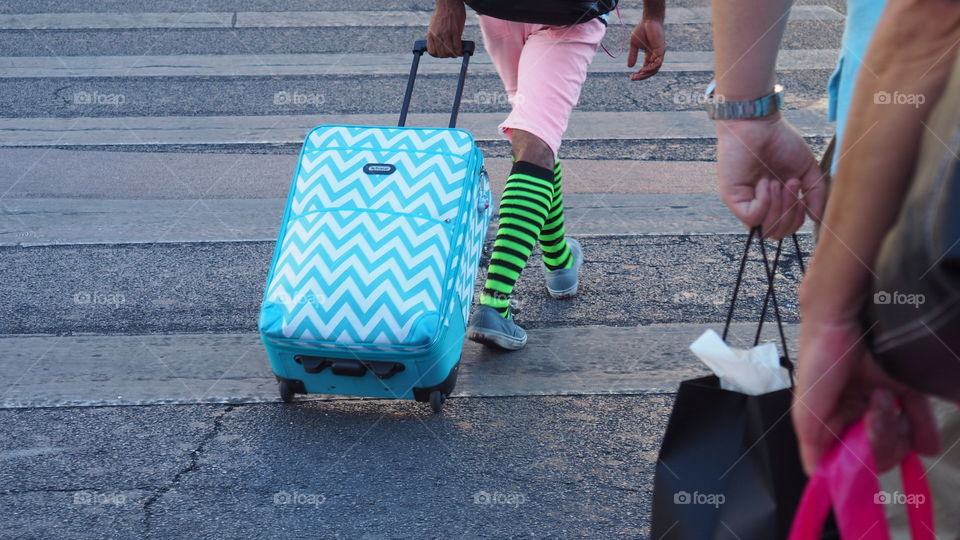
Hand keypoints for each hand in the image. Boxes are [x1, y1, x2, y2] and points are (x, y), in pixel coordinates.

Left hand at [427, 0, 465, 57]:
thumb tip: (440, 44)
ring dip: (454, 54)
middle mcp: (437, 35)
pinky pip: (457, 46)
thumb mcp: (434, 25)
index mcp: (431, 34)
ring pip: (449, 52)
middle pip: (442, 54)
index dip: (438, 55)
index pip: (432, 51)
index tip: (443, 54)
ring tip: (457, 52)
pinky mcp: (455, 31)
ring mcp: (446, 34)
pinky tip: (461, 51)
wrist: (448, 3)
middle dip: (447, 56)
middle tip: (452, 53)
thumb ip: (436, 35)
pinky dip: (459, 51)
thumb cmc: (443, 13)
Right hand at [627, 17, 664, 80]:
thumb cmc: (642, 30)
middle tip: (633, 78)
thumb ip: (632, 55)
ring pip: (655, 69)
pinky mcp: (661, 50)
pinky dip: (651, 67)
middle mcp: (655, 56)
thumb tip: (629, 67)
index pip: (646, 68)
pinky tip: (644, 69)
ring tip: (638, 75)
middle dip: (642, 76)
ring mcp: (659, 54)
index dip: (639, 74)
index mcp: (649, 55)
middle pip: (651, 71)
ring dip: (646, 73)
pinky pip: (657, 62)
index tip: (631, 77)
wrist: (649, 20)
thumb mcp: (634, 45)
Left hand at [716, 114, 825, 238]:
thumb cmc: (780, 141)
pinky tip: (764, 183)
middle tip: (789, 184)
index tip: (800, 189)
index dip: (798, 218)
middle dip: (790, 213)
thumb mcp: (806, 170)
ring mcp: (745, 203)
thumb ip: (815, 194)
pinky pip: (752, 217)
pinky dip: (765, 202)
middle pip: (777, 233)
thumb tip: (818, 218)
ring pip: (765, 230)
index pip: (786, 228)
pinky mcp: (733, 198)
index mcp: (775, 201)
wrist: (758, 122)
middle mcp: (759, 205)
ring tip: (777, 182)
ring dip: (779, 207)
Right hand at [791, 301, 940, 474]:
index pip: (845, 457)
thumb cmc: (819, 358)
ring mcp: (879, 400)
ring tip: (884, 397)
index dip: (855, 463)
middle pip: (874, 450)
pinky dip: (924, 432)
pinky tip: (925, 441)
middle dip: (878, 437)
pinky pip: (919, 419)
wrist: (844, 317)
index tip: (861, 459)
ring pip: (897, 436)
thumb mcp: (806, 407)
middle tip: (873, 413)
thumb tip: (817, 477)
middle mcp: (854, 412)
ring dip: (896, 426)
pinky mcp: (903, 386)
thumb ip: (811, 441)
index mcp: (830, 420)